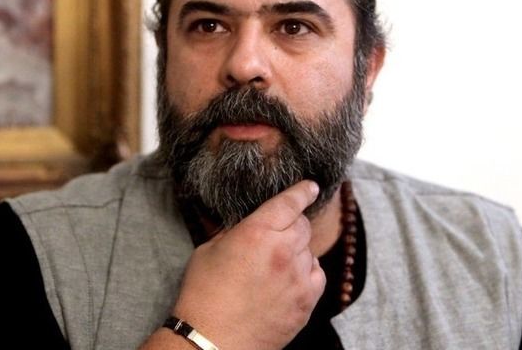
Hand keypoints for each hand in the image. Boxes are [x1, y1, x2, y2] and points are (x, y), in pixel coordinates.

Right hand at [172, 180, 325, 349]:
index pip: (289, 203)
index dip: (302, 191)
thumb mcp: (209, 250)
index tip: (310, 186)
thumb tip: (249, 224)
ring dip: (297, 249)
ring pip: (310, 249)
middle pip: (302, 225)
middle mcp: (282, 251)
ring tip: (275, 264)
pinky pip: (317, 275)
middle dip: (292, 223)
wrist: (212, 342)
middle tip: (277, 234)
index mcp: (256, 233)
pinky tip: (289, 278)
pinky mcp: (305, 302)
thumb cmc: (204, 296)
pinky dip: (306, 271)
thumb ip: (235, 232)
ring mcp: (297, 278)